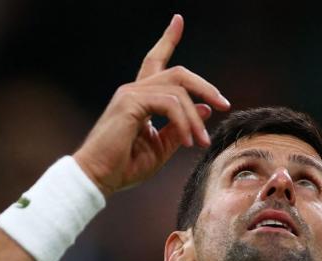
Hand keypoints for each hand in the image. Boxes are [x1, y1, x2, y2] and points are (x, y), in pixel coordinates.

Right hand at [73, 14, 230, 196]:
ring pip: (178, 90)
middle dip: (205, 86)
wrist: (97, 178)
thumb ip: (180, 127)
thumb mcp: (160, 148)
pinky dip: (184, 122)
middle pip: (177, 73)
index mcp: (139, 98)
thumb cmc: (123, 167)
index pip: (155, 61)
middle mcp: (134, 91)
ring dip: (195, 117)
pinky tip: (188, 141)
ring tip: (201, 141)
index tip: (178, 21)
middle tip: (224, 104)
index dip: (167, 39)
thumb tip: (205, 109)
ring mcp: (130, 94)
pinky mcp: (130, 103)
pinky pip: (169, 104)